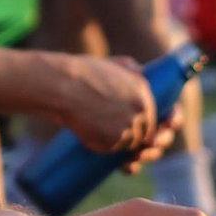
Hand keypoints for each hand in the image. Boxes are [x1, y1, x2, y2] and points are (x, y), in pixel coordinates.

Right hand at [29, 50, 166, 156]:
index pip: (152, 118)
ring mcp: (129, 126)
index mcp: (143, 91)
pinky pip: (114, 151)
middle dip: (135, 141)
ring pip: (129, 145)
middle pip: (145, 135)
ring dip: (119, 145)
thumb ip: (130, 69)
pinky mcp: (114, 140)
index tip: (135, 133)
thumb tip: (140, 71)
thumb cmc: (82, 74)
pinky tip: (95, 139)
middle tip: (119, 140)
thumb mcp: (112, 64)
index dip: (144, 128)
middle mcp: (140, 109)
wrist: (63, 86)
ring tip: (103, 137)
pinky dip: (105, 148)